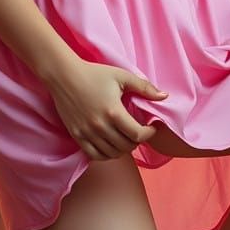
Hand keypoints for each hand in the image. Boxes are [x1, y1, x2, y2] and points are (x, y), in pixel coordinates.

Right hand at [47, 61, 167, 160]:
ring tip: (126, 138)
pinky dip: (107, 154)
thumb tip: (165, 96)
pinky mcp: (77, 136)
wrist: (64, 76)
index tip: (151, 128)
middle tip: (139, 131)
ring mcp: (87, 133)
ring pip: (112, 153)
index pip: (137, 135)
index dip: (149, 134)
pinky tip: (111, 145)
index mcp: (113, 111)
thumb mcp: (122, 76)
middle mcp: (100, 126)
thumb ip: (144, 87)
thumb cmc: (94, 73)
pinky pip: (95, 155)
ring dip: (123, 149)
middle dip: (137, 141)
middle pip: (126, 146)